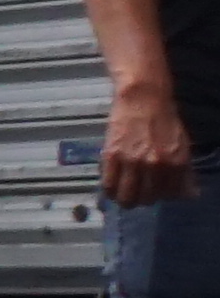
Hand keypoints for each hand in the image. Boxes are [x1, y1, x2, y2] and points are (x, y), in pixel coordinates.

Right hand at [110, 77, 195, 208]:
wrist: (143, 98)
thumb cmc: (165, 120)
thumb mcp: (183, 145)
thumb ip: (185, 172)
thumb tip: (189, 195)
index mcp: (175, 162)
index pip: (169, 195)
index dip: (163, 196)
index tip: (158, 191)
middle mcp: (154, 165)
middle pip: (147, 199)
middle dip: (144, 199)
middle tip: (141, 191)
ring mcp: (131, 161)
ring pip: (126, 197)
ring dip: (127, 200)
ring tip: (126, 194)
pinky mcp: (111, 156)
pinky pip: (108, 185)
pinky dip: (110, 191)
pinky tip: (113, 188)